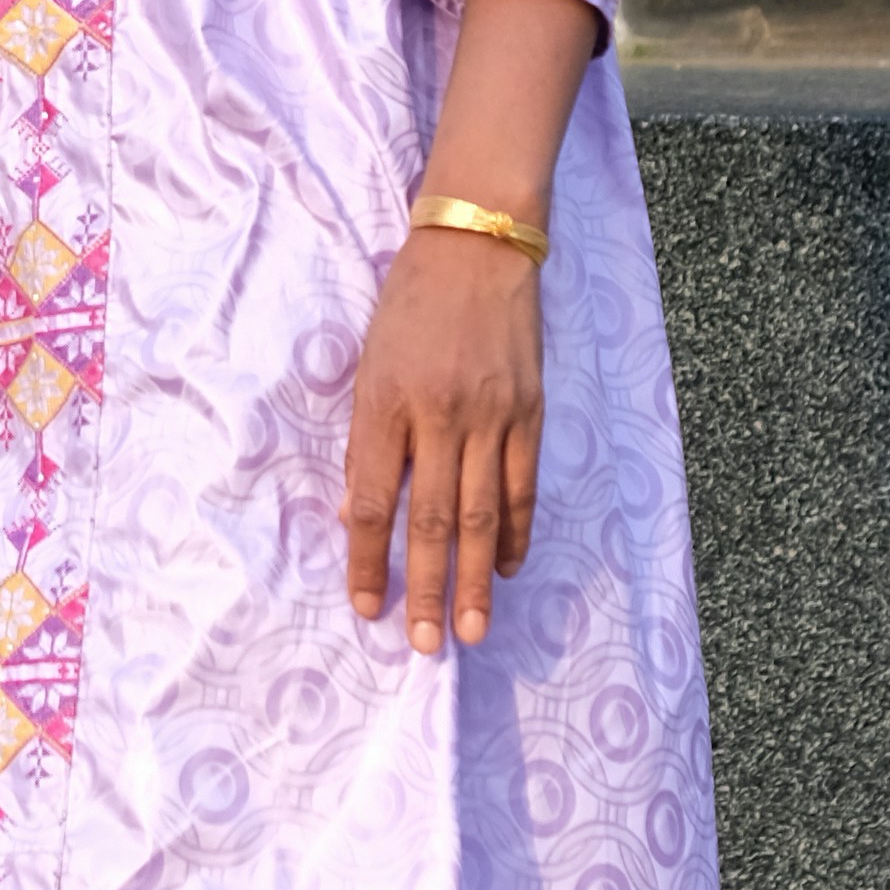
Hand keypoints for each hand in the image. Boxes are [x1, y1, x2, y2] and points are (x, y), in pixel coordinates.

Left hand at [344, 226, 540, 658]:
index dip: (368, 560)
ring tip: (471, 630)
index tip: (366, 608)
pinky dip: (516, 531)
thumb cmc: (411, 304)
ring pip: (482, 513)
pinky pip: (524, 484)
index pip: (374, 500)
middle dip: (425, 589)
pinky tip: (506, 568)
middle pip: (431, 519)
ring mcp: (492, 414)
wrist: (478, 243)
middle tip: (423, 646)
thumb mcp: (369, 364)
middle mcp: (440, 414)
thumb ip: (366, 441)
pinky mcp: (530, 410)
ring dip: (473, 578)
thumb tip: (359, 513)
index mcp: (386, 402)